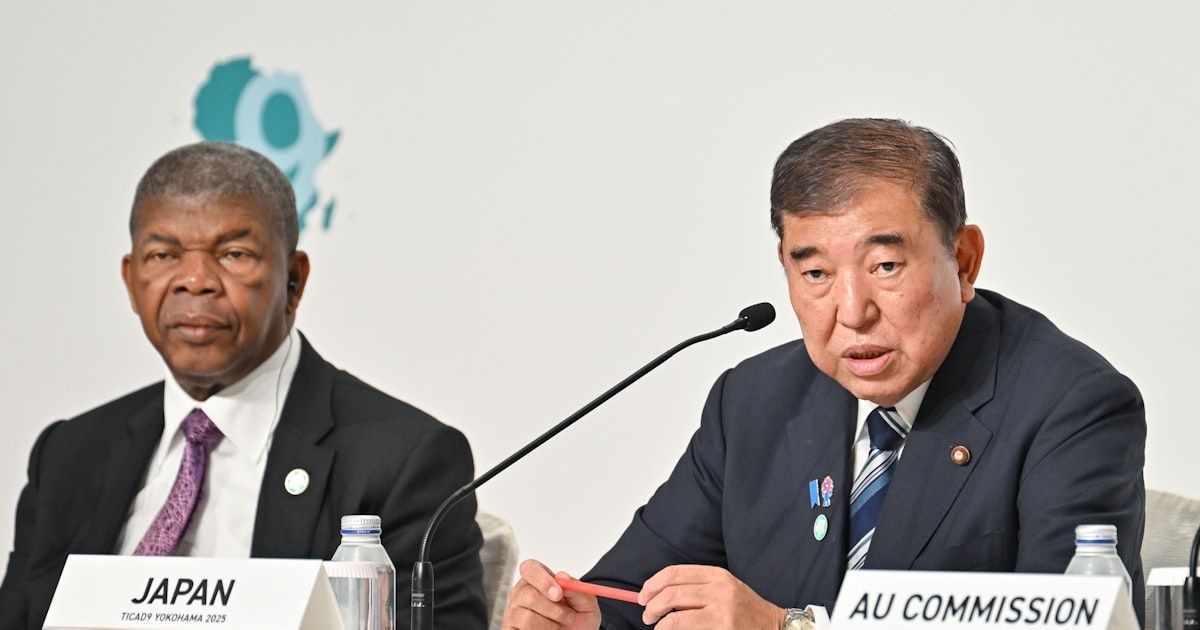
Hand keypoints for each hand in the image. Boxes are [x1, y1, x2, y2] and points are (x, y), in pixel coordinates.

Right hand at [502, 559, 602, 629]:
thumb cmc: (578, 617)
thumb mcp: (586, 602)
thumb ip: (577, 589)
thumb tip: (562, 576)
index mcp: (537, 579)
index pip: (529, 568)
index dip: (543, 580)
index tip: (559, 594)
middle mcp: (521, 594)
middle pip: (528, 595)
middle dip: (553, 609)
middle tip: (568, 616)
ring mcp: (514, 613)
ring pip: (528, 618)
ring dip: (550, 625)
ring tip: (559, 626)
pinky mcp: (511, 629)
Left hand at [638, 564, 785, 628]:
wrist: (773, 626)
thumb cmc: (744, 610)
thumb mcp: (723, 588)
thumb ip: (696, 587)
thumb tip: (657, 594)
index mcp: (716, 574)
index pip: (675, 573)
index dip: (653, 584)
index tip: (644, 595)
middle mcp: (719, 589)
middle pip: (671, 594)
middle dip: (652, 606)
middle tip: (647, 615)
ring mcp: (722, 611)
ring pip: (676, 616)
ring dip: (659, 623)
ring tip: (657, 626)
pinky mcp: (723, 628)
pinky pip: (686, 629)